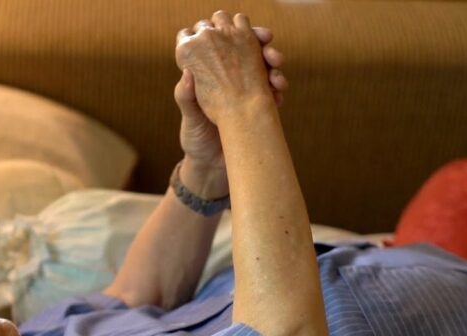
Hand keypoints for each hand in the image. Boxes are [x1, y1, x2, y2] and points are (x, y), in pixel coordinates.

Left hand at [174, 13, 287, 197]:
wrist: (210, 169)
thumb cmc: (194, 141)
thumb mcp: (189, 120)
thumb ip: (187, 98)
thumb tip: (187, 73)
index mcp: (213, 75)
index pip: (228, 46)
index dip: (243, 37)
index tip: (256, 35)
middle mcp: (232, 80)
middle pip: (253, 55)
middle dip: (267, 51)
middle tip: (274, 57)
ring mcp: (248, 94)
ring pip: (267, 72)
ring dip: (277, 71)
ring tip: (278, 81)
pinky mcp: (260, 109)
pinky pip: (274, 94)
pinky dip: (279, 91)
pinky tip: (279, 96)